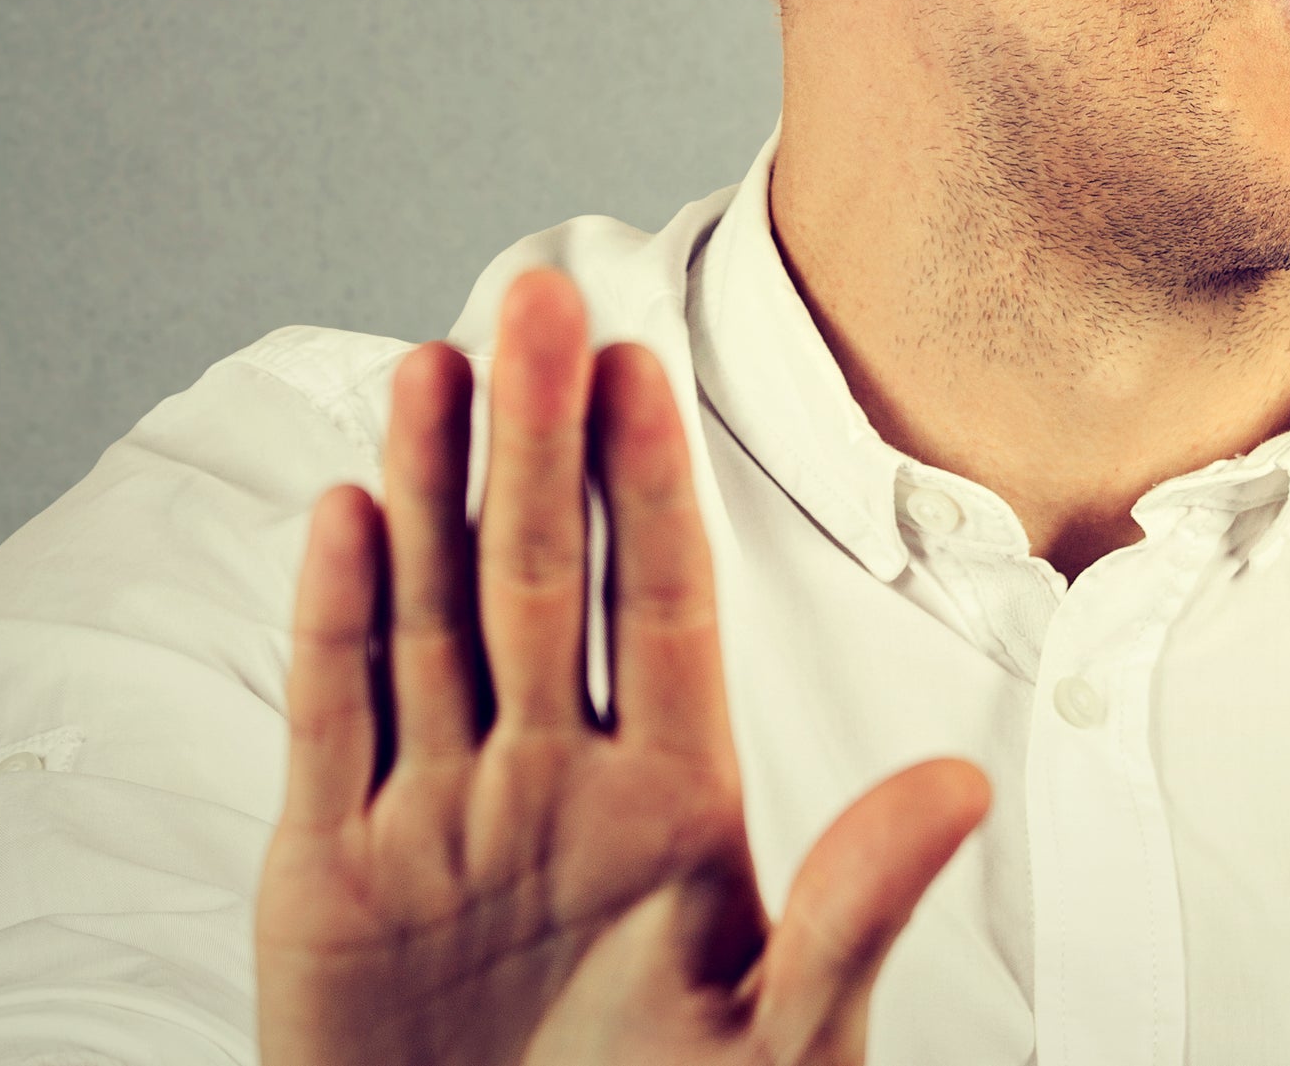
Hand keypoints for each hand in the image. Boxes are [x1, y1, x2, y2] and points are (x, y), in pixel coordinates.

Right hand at [255, 268, 989, 1063]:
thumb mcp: (780, 1047)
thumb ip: (855, 912)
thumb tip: (959, 787)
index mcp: (668, 805)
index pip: (661, 607)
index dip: (649, 486)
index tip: (644, 364)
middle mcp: (549, 781)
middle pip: (538, 577)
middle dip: (537, 441)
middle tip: (537, 298)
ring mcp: (435, 816)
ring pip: (430, 618)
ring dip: (429, 491)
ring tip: (436, 363)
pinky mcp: (329, 872)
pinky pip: (330, 721)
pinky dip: (332, 623)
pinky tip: (346, 510)